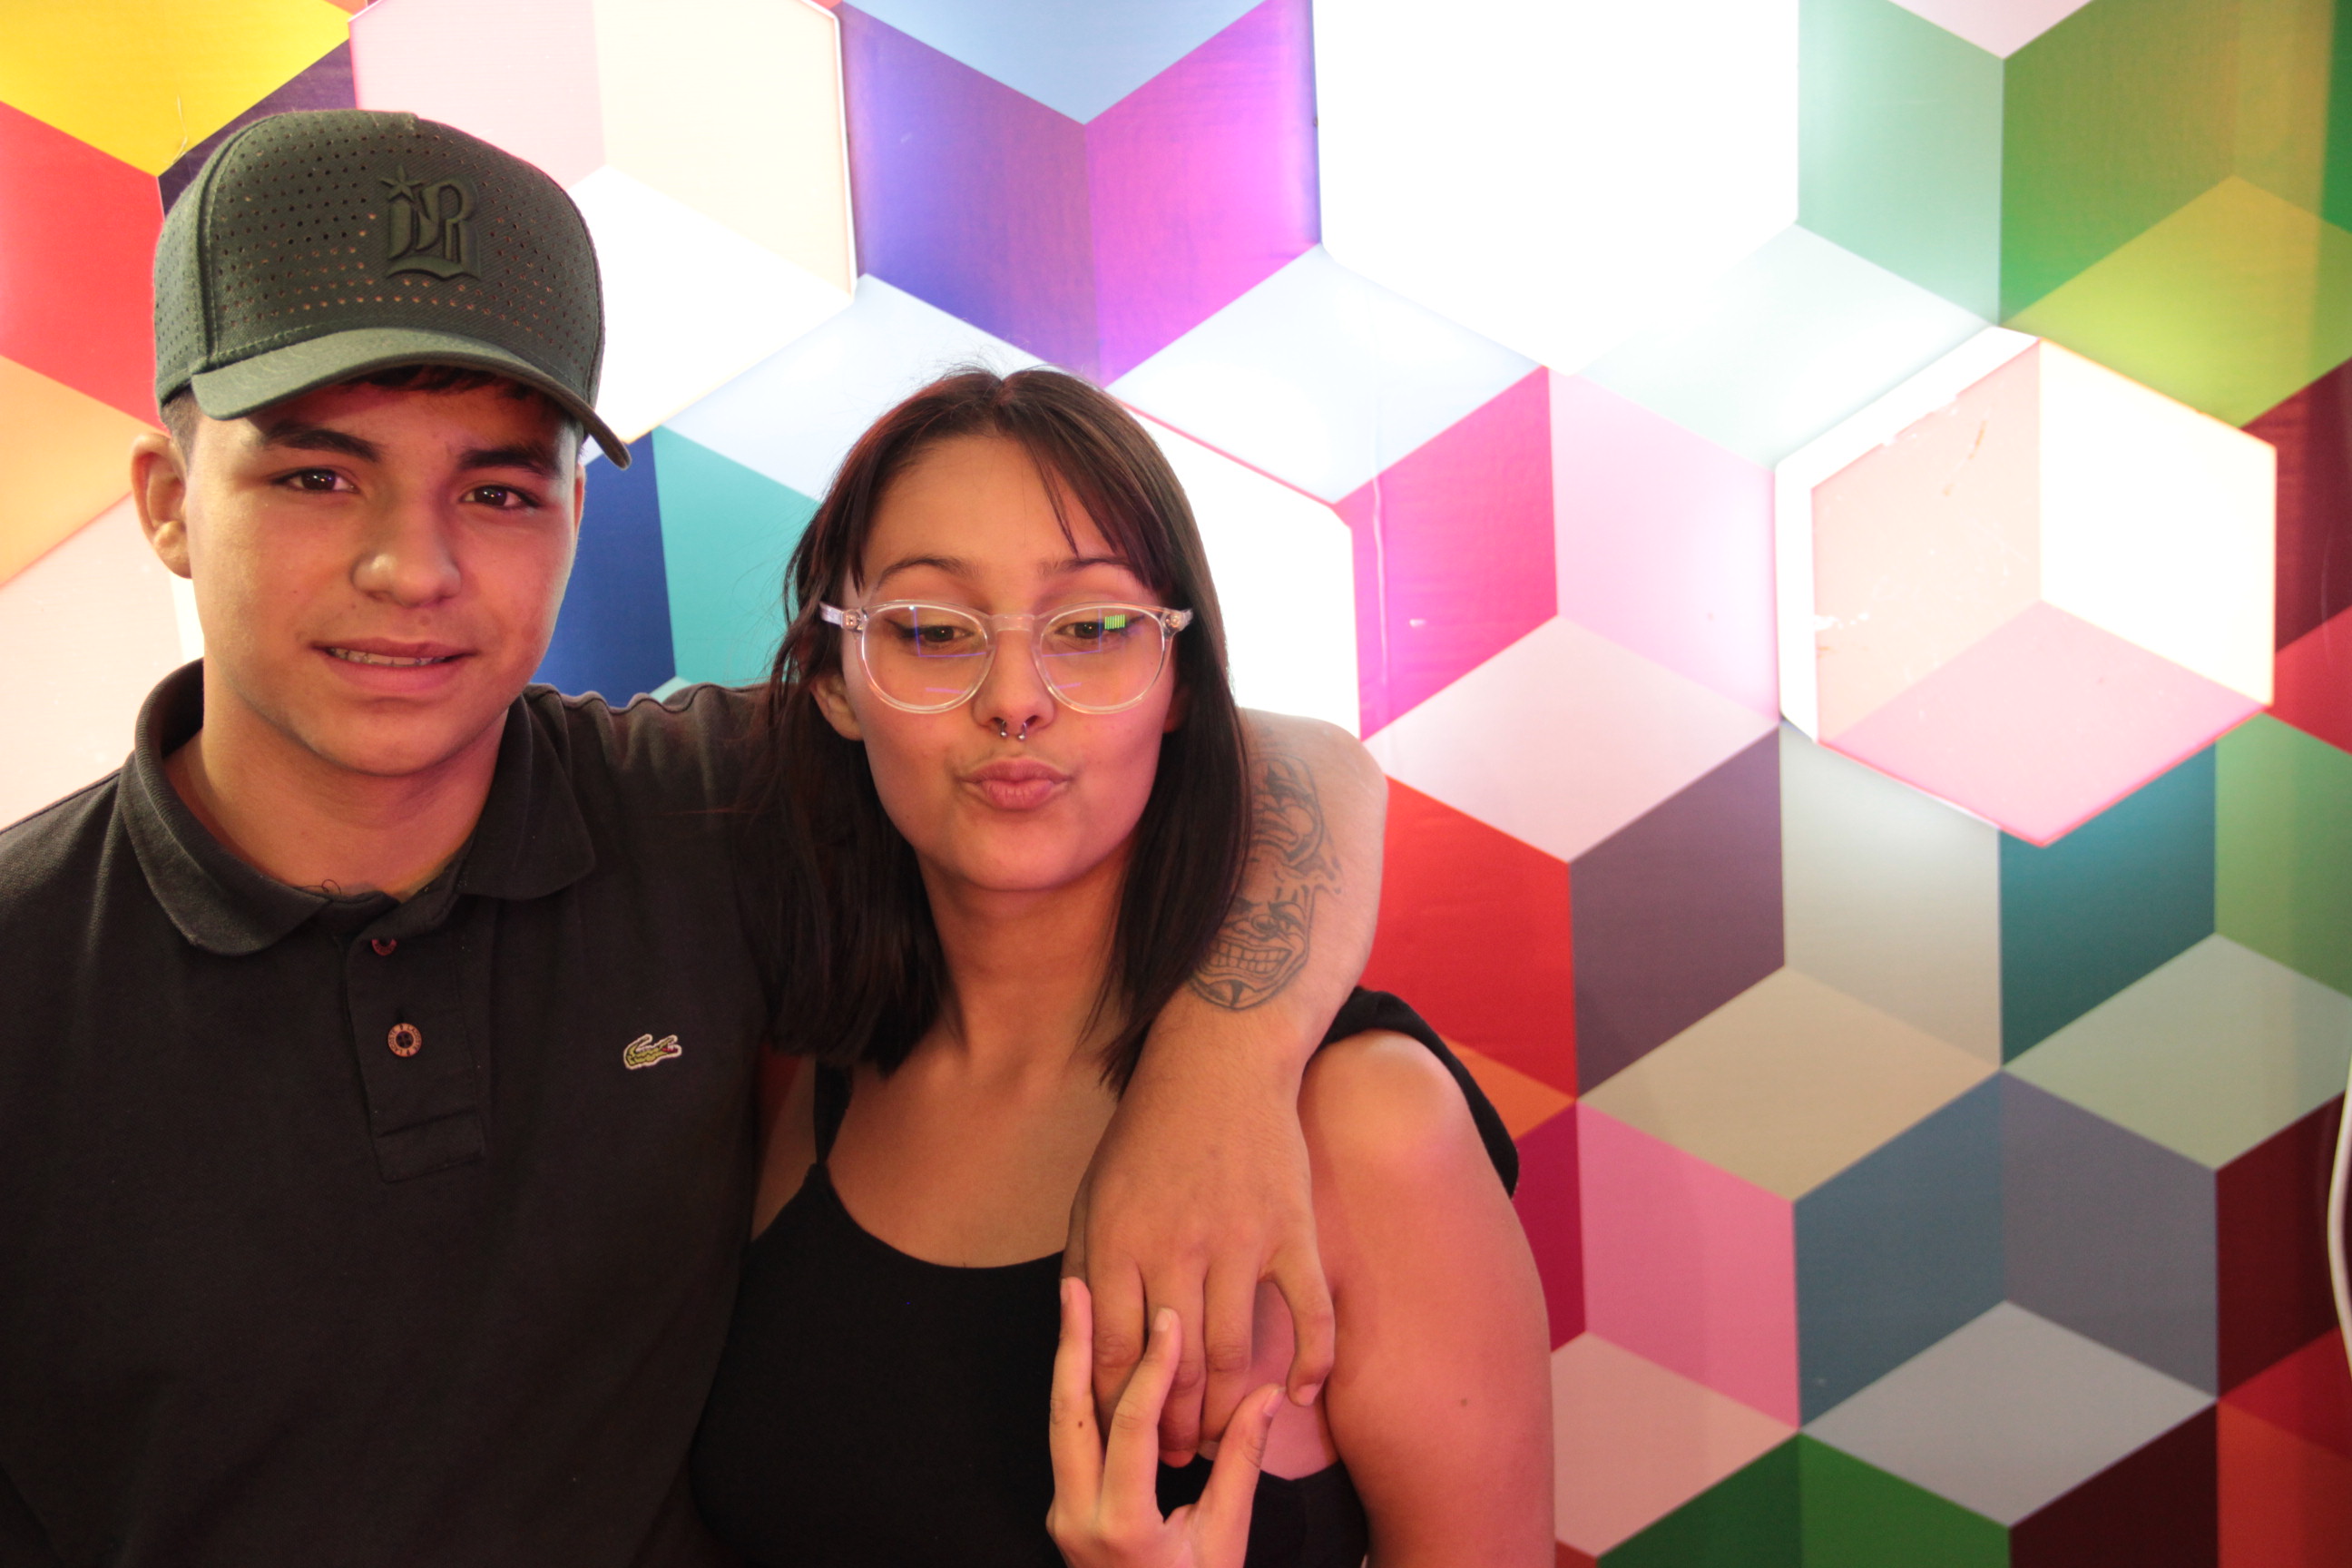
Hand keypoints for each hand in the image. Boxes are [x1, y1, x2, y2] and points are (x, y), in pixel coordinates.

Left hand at [1049, 1278, 1281, 1567]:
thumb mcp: (1225, 1539)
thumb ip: (1240, 1464)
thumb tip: (1268, 1395)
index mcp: (1121, 1526)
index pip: (1132, 1427)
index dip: (1155, 1370)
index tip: (1173, 1322)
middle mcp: (1076, 1518)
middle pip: (1068, 1414)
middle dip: (1073, 1345)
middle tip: (1078, 1285)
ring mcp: (1063, 1515)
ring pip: (1059, 1423)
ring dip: (1067, 1362)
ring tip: (1073, 1304)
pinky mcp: (1064, 1510)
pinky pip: (1066, 1440)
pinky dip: (1076, 1392)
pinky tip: (1086, 1354)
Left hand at [1065, 1050, 1333, 1461]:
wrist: (1219, 1063)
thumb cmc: (1147, 1134)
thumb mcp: (1093, 1195)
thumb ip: (1086, 1267)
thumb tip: (1085, 1345)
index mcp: (1116, 1241)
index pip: (1111, 1354)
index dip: (1118, 1408)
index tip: (1124, 1439)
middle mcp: (1175, 1247)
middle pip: (1171, 1368)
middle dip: (1171, 1425)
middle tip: (1177, 1454)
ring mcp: (1239, 1240)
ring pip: (1233, 1354)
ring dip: (1226, 1409)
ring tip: (1220, 1434)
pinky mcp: (1291, 1229)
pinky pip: (1310, 1313)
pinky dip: (1311, 1363)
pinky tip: (1299, 1395)